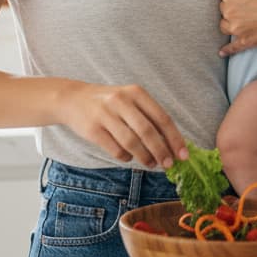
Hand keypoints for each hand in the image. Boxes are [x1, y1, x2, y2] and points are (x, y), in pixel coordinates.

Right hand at [60, 81, 187, 168]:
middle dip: (161, 151)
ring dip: (145, 157)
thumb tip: (172, 144)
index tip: (183, 155)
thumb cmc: (109, 103)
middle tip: (168, 164)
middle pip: (148, 131)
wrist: (73, 98)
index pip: (162, 118)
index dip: (175, 138)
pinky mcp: (92, 130)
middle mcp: (121, 100)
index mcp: (136, 92)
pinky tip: (129, 157)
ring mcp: (105, 114)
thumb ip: (149, 117)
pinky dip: (125, 157)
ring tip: (151, 163)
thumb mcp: (130, 100)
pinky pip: (115, 149)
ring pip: (131, 142)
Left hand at [217, 0, 256, 56]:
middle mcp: (229, 11)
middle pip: (222, 8)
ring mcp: (237, 28)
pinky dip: (226, 49)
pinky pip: (231, 47)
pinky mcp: (245, 41)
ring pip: (224, 25)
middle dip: (232, 6)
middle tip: (248, 4)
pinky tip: (221, 52)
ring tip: (243, 18)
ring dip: (231, 22)